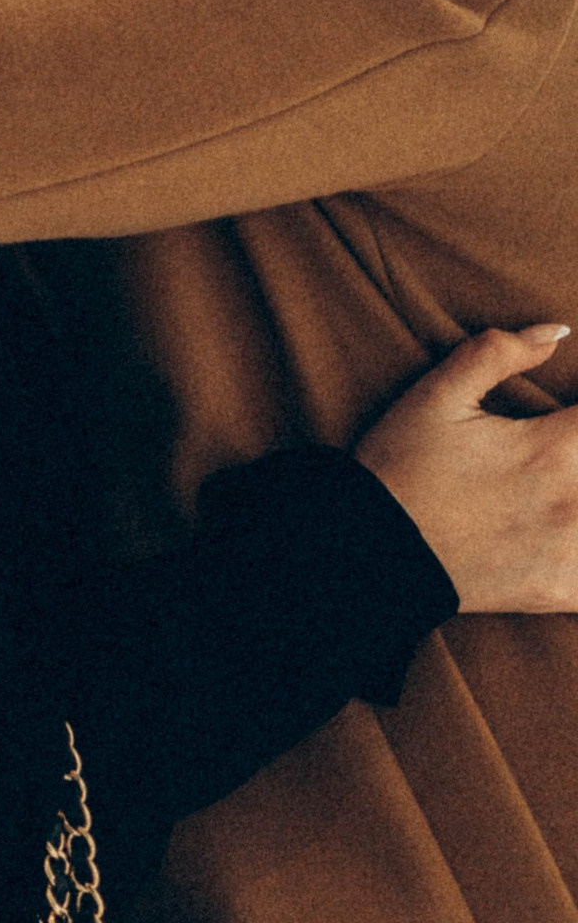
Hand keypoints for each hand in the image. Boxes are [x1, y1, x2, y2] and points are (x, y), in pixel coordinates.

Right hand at [355, 324, 577, 610]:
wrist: (366, 556)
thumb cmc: (400, 469)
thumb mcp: (435, 395)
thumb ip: (499, 352)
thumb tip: (559, 331)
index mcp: (557, 448)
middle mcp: (577, 502)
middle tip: (572, 452)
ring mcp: (573, 552)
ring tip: (574, 486)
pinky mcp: (562, 591)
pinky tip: (573, 534)